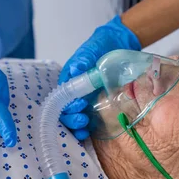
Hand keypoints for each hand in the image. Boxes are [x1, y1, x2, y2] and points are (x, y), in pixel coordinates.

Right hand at [59, 16, 140, 139]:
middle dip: (71, 119)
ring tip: (84, 130)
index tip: (80, 104)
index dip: (68, 105)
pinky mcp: (95, 104)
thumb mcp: (91, 50)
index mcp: (69, 80)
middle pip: (65, 111)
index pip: (62, 97)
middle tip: (82, 120)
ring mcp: (84, 99)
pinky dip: (86, 128)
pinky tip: (88, 133)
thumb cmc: (99, 46)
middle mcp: (74, 92)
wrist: (116, 44)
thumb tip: (76, 68)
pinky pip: (87, 118)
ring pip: (73, 117)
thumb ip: (83, 59)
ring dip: (76, 126)